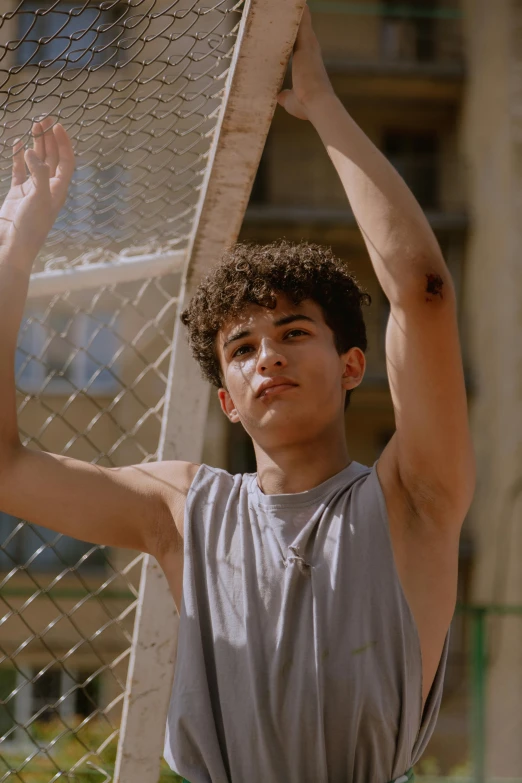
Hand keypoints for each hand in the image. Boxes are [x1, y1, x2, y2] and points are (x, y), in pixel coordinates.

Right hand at [0, 117, 74, 269]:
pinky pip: (19, 170)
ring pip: (36, 161)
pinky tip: (18, 144)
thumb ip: (39, 173)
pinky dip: (18, 156)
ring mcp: (32, 190)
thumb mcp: (39, 198)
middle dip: (49, 139)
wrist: (12, 246)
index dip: (64, 143)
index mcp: (59, 190)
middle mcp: (48, 188)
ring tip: (33, 125)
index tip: (57, 125)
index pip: (66, 161)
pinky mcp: (16, 193)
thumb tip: (32, 150)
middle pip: (52, 158)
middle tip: (44, 119)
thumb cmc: (30, 227)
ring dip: (36, 144)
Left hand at [277, 6, 334, 121]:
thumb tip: (280, 96)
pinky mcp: (306, 41)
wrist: (318, 104)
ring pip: (300, 20)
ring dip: (294, 10)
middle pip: (301, 28)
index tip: (287, 28)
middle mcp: (311, 51)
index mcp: (308, 64)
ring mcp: (310, 45)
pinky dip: (298, 9)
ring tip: (284, 0)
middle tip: (285, 4)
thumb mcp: (292, 101)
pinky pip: (301, 18)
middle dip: (295, 18)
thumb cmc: (307, 106)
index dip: (293, 36)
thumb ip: (286, 96)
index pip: (298, 44)